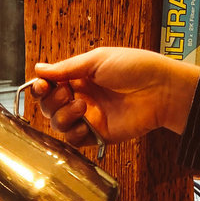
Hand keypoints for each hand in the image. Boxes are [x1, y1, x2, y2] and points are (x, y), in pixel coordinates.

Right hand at [30, 47, 199, 143]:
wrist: (160, 90)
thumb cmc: (135, 68)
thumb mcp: (97, 60)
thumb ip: (66, 68)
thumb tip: (39, 69)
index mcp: (80, 78)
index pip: (49, 86)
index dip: (41, 88)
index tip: (41, 86)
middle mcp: (81, 98)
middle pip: (49, 106)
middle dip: (52, 101)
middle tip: (67, 93)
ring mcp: (89, 118)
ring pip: (58, 124)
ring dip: (62, 116)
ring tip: (82, 106)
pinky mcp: (98, 135)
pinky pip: (74, 140)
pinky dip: (73, 133)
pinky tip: (84, 122)